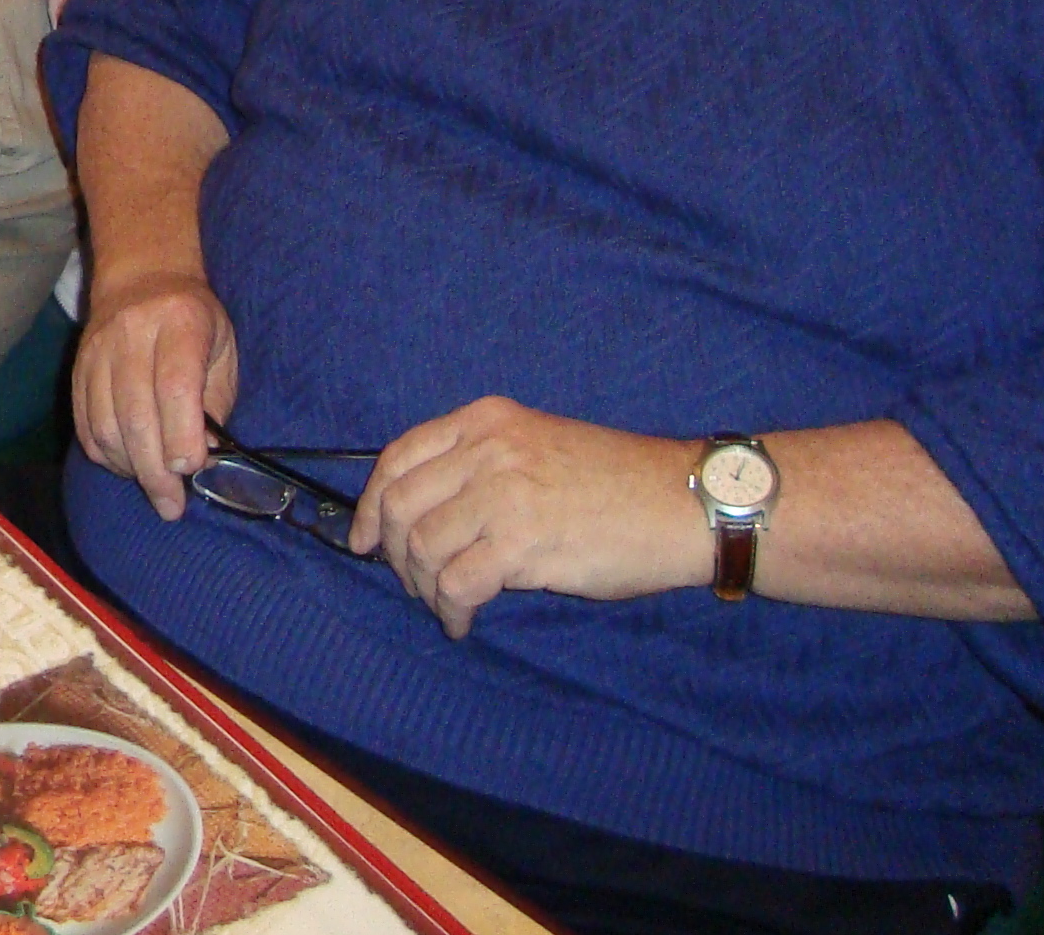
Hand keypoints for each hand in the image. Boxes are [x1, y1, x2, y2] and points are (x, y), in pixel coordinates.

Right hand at [72, 269, 238, 519]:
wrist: (141, 276)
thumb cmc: (194, 321)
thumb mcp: (222, 349)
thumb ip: (217, 402)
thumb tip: (205, 461)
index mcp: (180, 322)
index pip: (174, 386)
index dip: (182, 435)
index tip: (191, 470)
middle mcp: (132, 333)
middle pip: (136, 413)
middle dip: (155, 470)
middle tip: (171, 504)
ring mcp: (97, 350)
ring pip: (103, 424)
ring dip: (128, 467)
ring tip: (152, 487)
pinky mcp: (76, 367)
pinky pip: (83, 422)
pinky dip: (103, 454)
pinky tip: (125, 465)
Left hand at [349, 397, 708, 638]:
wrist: (681, 502)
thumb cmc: (616, 480)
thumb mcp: (536, 444)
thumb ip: (480, 465)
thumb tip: (422, 513)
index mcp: (484, 420)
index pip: (397, 457)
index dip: (370, 504)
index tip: (363, 539)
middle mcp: (485, 450)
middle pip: (398, 504)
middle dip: (390, 551)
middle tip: (409, 582)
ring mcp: (502, 494)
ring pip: (420, 546)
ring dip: (422, 586)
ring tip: (445, 605)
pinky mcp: (522, 543)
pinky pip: (456, 583)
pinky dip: (450, 610)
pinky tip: (464, 623)